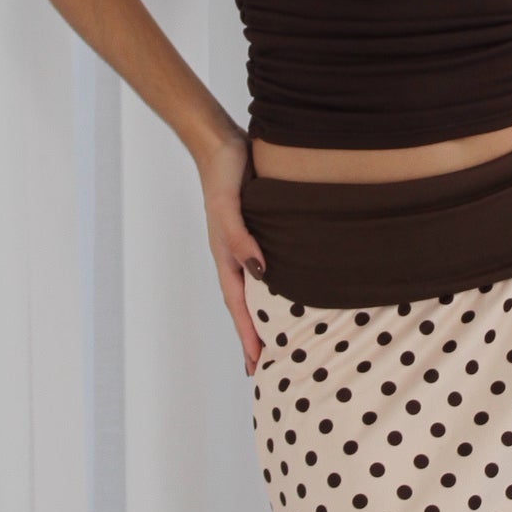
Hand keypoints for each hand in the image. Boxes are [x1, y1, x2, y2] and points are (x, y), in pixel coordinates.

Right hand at [200, 127, 265, 374]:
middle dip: (253, 336)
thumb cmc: (223, 173)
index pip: (239, 304)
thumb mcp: (228, 206)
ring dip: (264, 316)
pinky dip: (275, 287)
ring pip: (258, 289)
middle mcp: (236, 255)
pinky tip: (288, 293)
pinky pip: (268, 267)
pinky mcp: (259, 231)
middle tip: (265, 367)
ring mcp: (246, 245)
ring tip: (279, 340)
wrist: (223, 143)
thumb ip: (240, 237)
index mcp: (226, 255)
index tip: (255, 365)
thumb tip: (260, 270)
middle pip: (246, 305)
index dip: (247, 335)